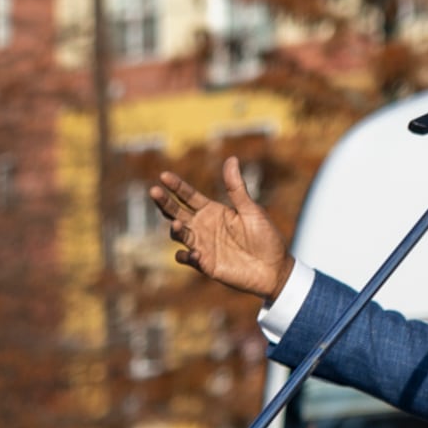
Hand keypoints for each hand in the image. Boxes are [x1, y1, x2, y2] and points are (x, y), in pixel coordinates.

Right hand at [153, 158, 290, 305]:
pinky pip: (187, 259)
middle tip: (154, 191)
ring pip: (178, 234)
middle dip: (164, 202)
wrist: (273, 269)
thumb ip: (236, 188)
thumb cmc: (265, 237)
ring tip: (176, 225)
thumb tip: (231, 159)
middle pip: (176, 212)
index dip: (176, 186)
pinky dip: (186, 256)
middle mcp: (203, 227)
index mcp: (213, 211)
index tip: (163, 176)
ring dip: (174, 229)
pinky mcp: (205, 264)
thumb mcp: (251, 210)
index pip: (188, 196)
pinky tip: (194, 253)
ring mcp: (202, 245)